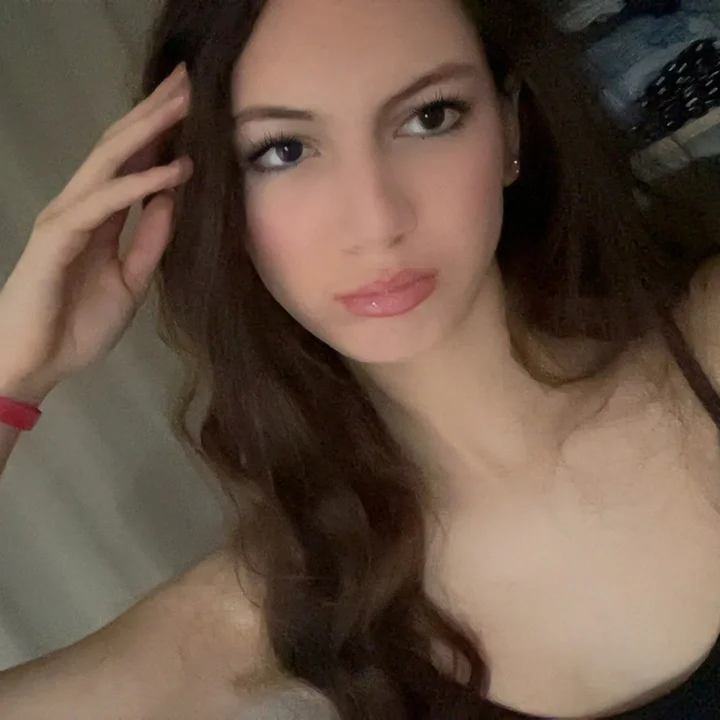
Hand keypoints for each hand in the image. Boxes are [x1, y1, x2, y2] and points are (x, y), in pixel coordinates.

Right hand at [0, 63, 192, 401]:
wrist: (38, 361)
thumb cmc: (76, 324)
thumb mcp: (130, 282)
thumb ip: (149, 242)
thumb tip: (173, 202)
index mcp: (101, 217)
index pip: (132, 162)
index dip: (161, 131)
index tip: (195, 104)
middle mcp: (83, 206)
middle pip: (121, 147)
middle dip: (155, 112)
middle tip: (189, 79)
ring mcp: (67, 216)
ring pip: (109, 160)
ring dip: (149, 130)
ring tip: (185, 103)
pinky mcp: (58, 235)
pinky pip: (104, 202)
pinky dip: (140, 184)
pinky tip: (173, 170)